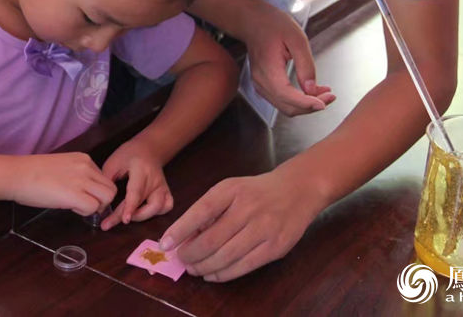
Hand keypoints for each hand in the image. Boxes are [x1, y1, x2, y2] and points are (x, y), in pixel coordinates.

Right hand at [13, 152, 116, 215]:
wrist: (17, 174)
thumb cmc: (33, 173)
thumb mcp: (62, 166)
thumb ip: (78, 175)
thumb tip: (85, 190)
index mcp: (84, 159)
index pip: (104, 178)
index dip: (95, 191)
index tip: (82, 194)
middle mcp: (86, 167)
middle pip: (111, 188)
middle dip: (102, 201)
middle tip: (85, 205)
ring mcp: (82, 180)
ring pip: (107, 198)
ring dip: (96, 207)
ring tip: (78, 207)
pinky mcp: (74, 194)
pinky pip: (93, 208)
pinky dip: (85, 212)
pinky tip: (71, 208)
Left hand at [99, 139, 173, 229]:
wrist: (148, 148)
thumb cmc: (128, 155)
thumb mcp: (113, 162)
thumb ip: (107, 181)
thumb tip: (101, 203)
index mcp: (141, 169)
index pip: (137, 192)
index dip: (130, 207)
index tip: (124, 220)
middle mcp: (155, 179)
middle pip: (147, 203)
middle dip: (130, 216)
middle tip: (110, 222)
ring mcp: (163, 186)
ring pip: (160, 207)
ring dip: (143, 216)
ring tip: (127, 217)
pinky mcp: (167, 191)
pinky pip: (166, 207)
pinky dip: (156, 213)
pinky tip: (143, 213)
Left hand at [159, 169, 323, 282]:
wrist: (297, 190)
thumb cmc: (255, 191)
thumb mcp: (230, 189)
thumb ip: (209, 209)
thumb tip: (185, 237)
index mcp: (232, 190)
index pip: (200, 211)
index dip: (180, 230)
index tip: (165, 244)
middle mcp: (248, 208)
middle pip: (211, 240)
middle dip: (191, 255)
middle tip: (182, 260)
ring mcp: (264, 229)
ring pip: (226, 257)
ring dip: (204, 267)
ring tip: (195, 269)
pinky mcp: (275, 247)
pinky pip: (244, 267)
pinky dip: (223, 274)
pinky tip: (213, 274)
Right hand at [244, 2, 335, 115]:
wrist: (253, 21)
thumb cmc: (273, 25)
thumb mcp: (296, 38)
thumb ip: (305, 64)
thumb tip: (311, 88)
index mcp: (268, 69)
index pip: (287, 96)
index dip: (307, 104)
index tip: (325, 103)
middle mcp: (261, 81)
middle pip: (288, 106)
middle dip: (311, 106)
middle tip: (330, 96)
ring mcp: (260, 84)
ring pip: (285, 106)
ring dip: (306, 105)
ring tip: (324, 93)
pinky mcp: (264, 85)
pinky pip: (282, 100)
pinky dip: (298, 100)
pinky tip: (311, 92)